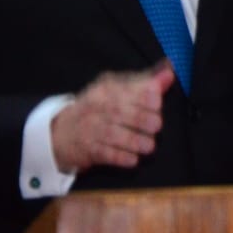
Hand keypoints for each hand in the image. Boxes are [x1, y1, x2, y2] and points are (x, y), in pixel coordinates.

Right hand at [50, 63, 173, 172]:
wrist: (62, 133)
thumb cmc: (99, 108)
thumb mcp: (118, 91)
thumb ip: (146, 83)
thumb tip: (170, 72)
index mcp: (106, 90)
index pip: (124, 91)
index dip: (143, 97)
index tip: (157, 103)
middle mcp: (97, 108)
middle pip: (119, 112)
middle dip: (141, 120)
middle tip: (157, 126)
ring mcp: (90, 129)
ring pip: (113, 135)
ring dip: (135, 141)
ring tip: (150, 146)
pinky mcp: (88, 150)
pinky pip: (105, 154)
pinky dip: (121, 158)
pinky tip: (133, 160)